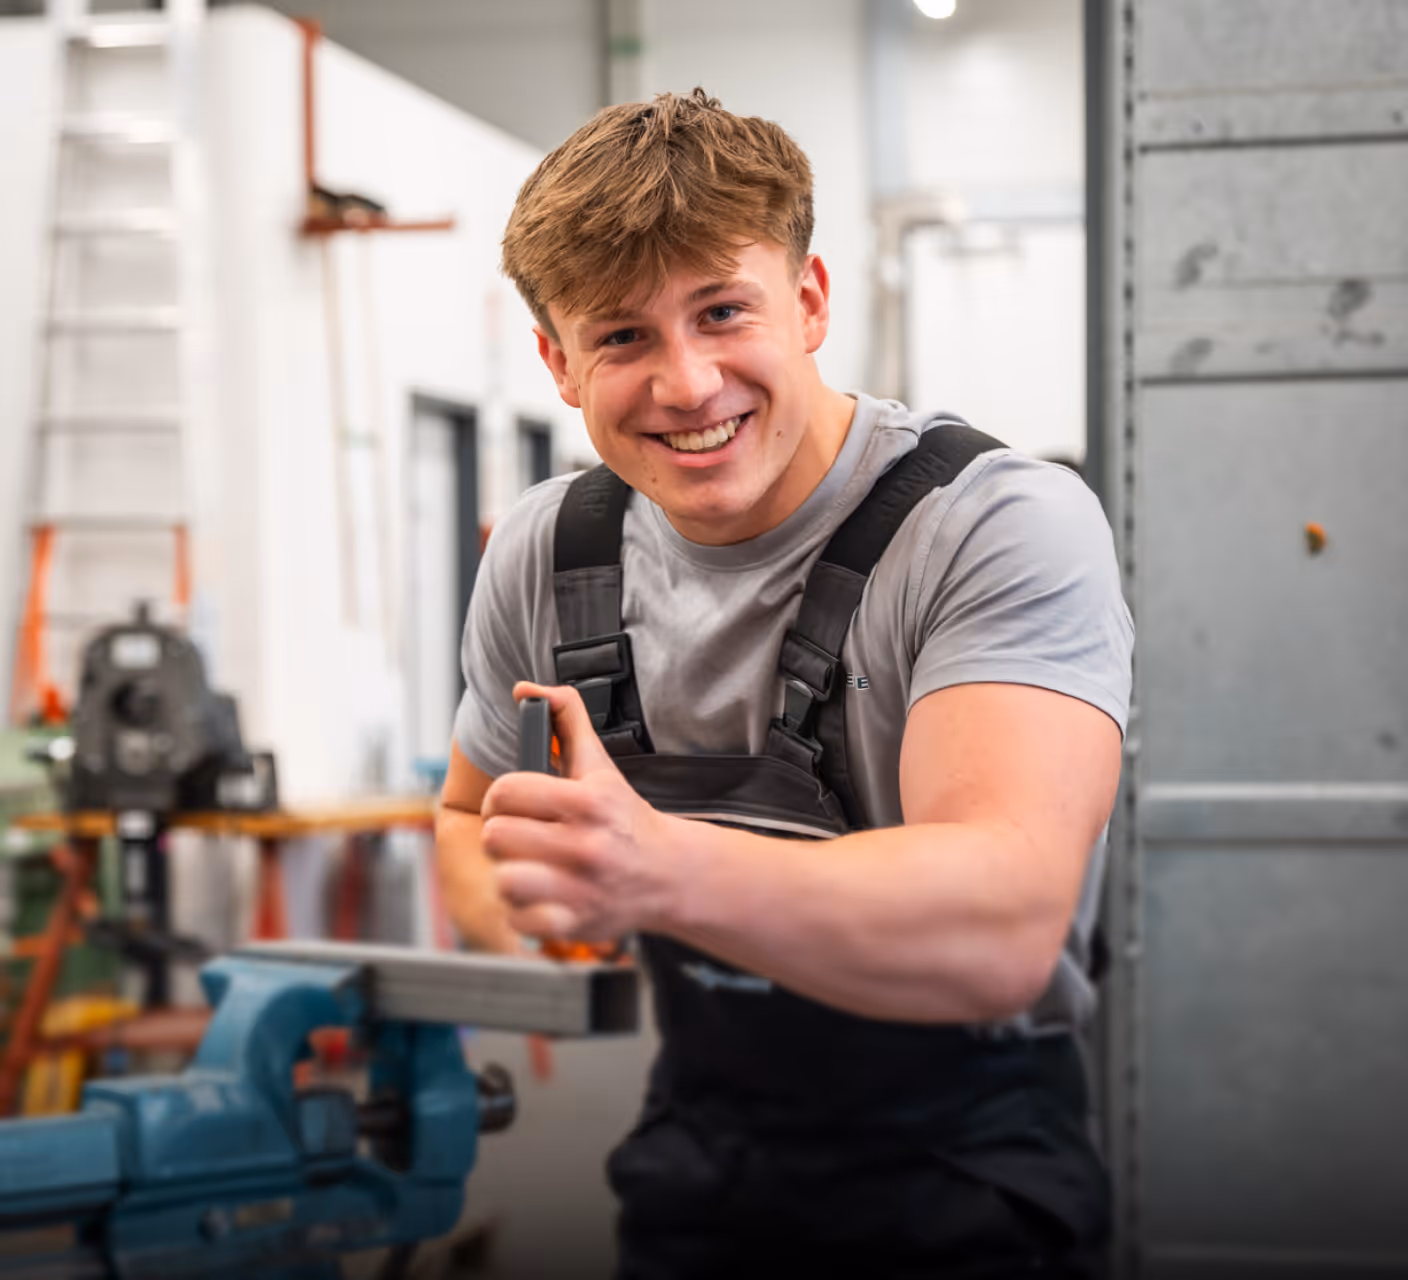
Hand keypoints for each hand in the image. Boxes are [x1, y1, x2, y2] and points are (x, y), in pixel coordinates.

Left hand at [480, 682, 676, 942]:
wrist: (669, 873)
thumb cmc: (625, 818)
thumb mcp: (600, 766)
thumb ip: (566, 720)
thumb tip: (529, 689)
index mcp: (586, 802)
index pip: (505, 792)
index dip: (500, 797)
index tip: (510, 805)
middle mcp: (584, 845)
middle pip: (496, 837)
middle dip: (503, 835)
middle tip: (520, 836)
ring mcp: (580, 888)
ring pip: (504, 879)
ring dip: (511, 875)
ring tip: (529, 868)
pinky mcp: (577, 922)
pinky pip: (520, 919)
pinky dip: (524, 912)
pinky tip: (541, 897)